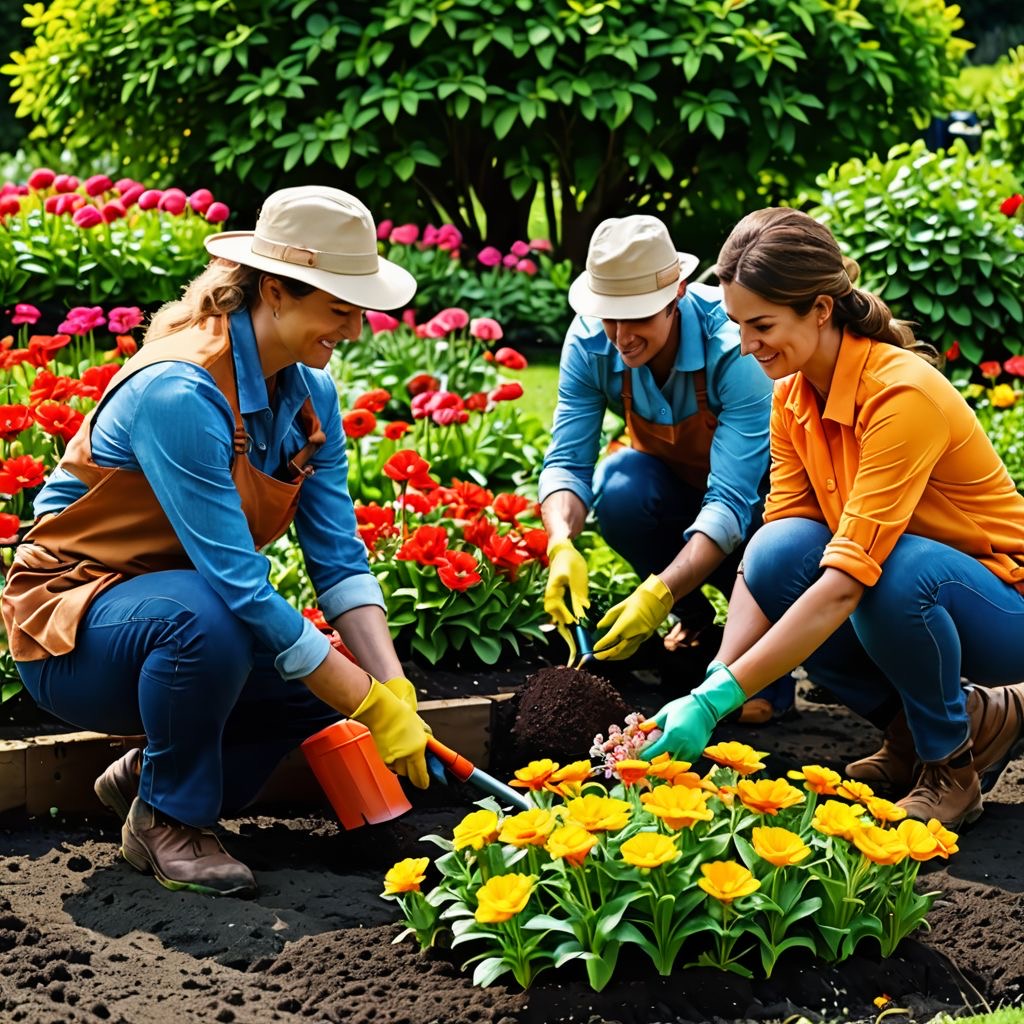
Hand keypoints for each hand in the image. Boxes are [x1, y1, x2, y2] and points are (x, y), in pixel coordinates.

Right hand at [349, 679, 429, 788]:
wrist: (381, 712)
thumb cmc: (400, 715)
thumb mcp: (420, 726)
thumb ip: (426, 737)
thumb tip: (430, 743)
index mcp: (415, 752)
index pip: (420, 775)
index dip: (423, 781)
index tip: (425, 782)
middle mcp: (402, 758)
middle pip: (409, 775)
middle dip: (413, 771)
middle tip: (417, 762)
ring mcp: (390, 758)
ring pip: (398, 770)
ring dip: (402, 765)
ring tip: (405, 751)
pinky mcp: (381, 756)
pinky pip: (390, 764)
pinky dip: (394, 760)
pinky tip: (396, 749)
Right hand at [544, 538, 589, 661]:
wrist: (562, 552)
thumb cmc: (570, 563)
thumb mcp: (576, 579)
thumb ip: (578, 599)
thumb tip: (581, 619)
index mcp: (553, 600)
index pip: (567, 624)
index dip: (575, 640)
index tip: (583, 653)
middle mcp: (551, 607)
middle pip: (564, 631)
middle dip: (572, 648)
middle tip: (578, 665)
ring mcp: (555, 607)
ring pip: (565, 629)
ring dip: (573, 643)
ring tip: (579, 660)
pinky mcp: (561, 606)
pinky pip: (568, 622)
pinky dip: (574, 633)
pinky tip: (581, 643)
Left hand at [592, 574, 673, 660]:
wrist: (657, 600)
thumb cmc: (637, 600)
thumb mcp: (620, 606)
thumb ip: (609, 618)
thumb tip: (599, 627)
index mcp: (627, 623)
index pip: (611, 638)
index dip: (602, 644)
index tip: (594, 648)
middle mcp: (634, 632)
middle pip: (618, 649)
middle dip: (605, 655)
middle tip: (596, 656)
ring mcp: (641, 637)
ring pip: (625, 652)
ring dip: (614, 657)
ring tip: (604, 657)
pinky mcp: (645, 638)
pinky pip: (632, 649)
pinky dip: (623, 654)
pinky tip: (617, 655)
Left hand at [643, 665, 746, 759]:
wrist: (706, 707)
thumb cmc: (684, 707)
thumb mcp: (665, 712)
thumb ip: (652, 723)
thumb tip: (641, 728)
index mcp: (671, 736)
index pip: (653, 752)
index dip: (645, 754)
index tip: (641, 754)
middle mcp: (681, 745)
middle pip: (664, 759)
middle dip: (658, 755)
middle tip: (655, 748)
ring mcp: (691, 750)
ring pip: (675, 760)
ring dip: (670, 756)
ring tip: (669, 745)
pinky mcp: (698, 751)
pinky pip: (686, 759)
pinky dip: (681, 755)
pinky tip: (679, 746)